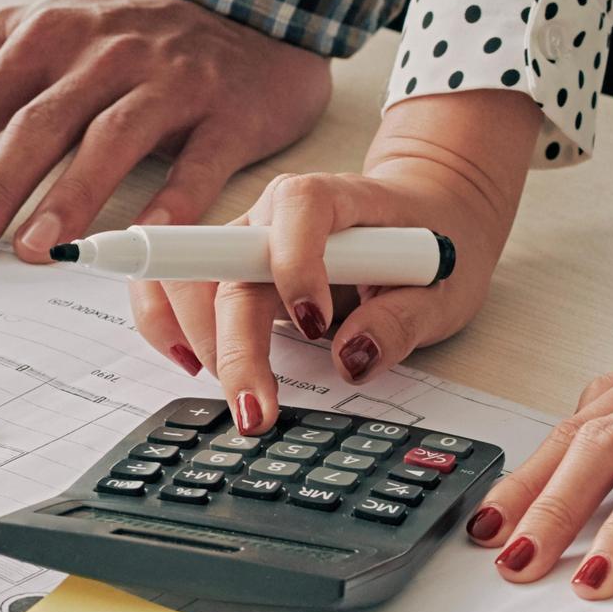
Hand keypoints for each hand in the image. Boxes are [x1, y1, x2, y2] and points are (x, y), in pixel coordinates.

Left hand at [0, 0, 330, 263]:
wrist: (253, 3)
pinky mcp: (227, 108)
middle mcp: (101, 52)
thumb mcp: (35, 27)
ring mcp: (167, 78)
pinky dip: (175, 200)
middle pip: (34, 124)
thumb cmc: (126, 36)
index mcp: (43, 35)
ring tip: (37, 249)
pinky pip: (200, 160)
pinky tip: (145, 239)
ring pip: (110, 139)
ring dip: (72, 196)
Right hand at [130, 91, 538, 430]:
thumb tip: (351, 359)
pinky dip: (167, 325)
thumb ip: (402, 321)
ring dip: (197, 342)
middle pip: (226, 268)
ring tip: (234, 395)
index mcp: (332, 198)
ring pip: (185, 278)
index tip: (314, 326)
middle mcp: (271, 214)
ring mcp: (241, 241)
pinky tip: (189, 361)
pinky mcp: (227, 269)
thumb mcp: (445, 287)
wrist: (423, 213)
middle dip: (233, 346)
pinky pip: (174, 287)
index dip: (295, 265)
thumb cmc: (432, 242)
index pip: (297, 212)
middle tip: (255, 413)